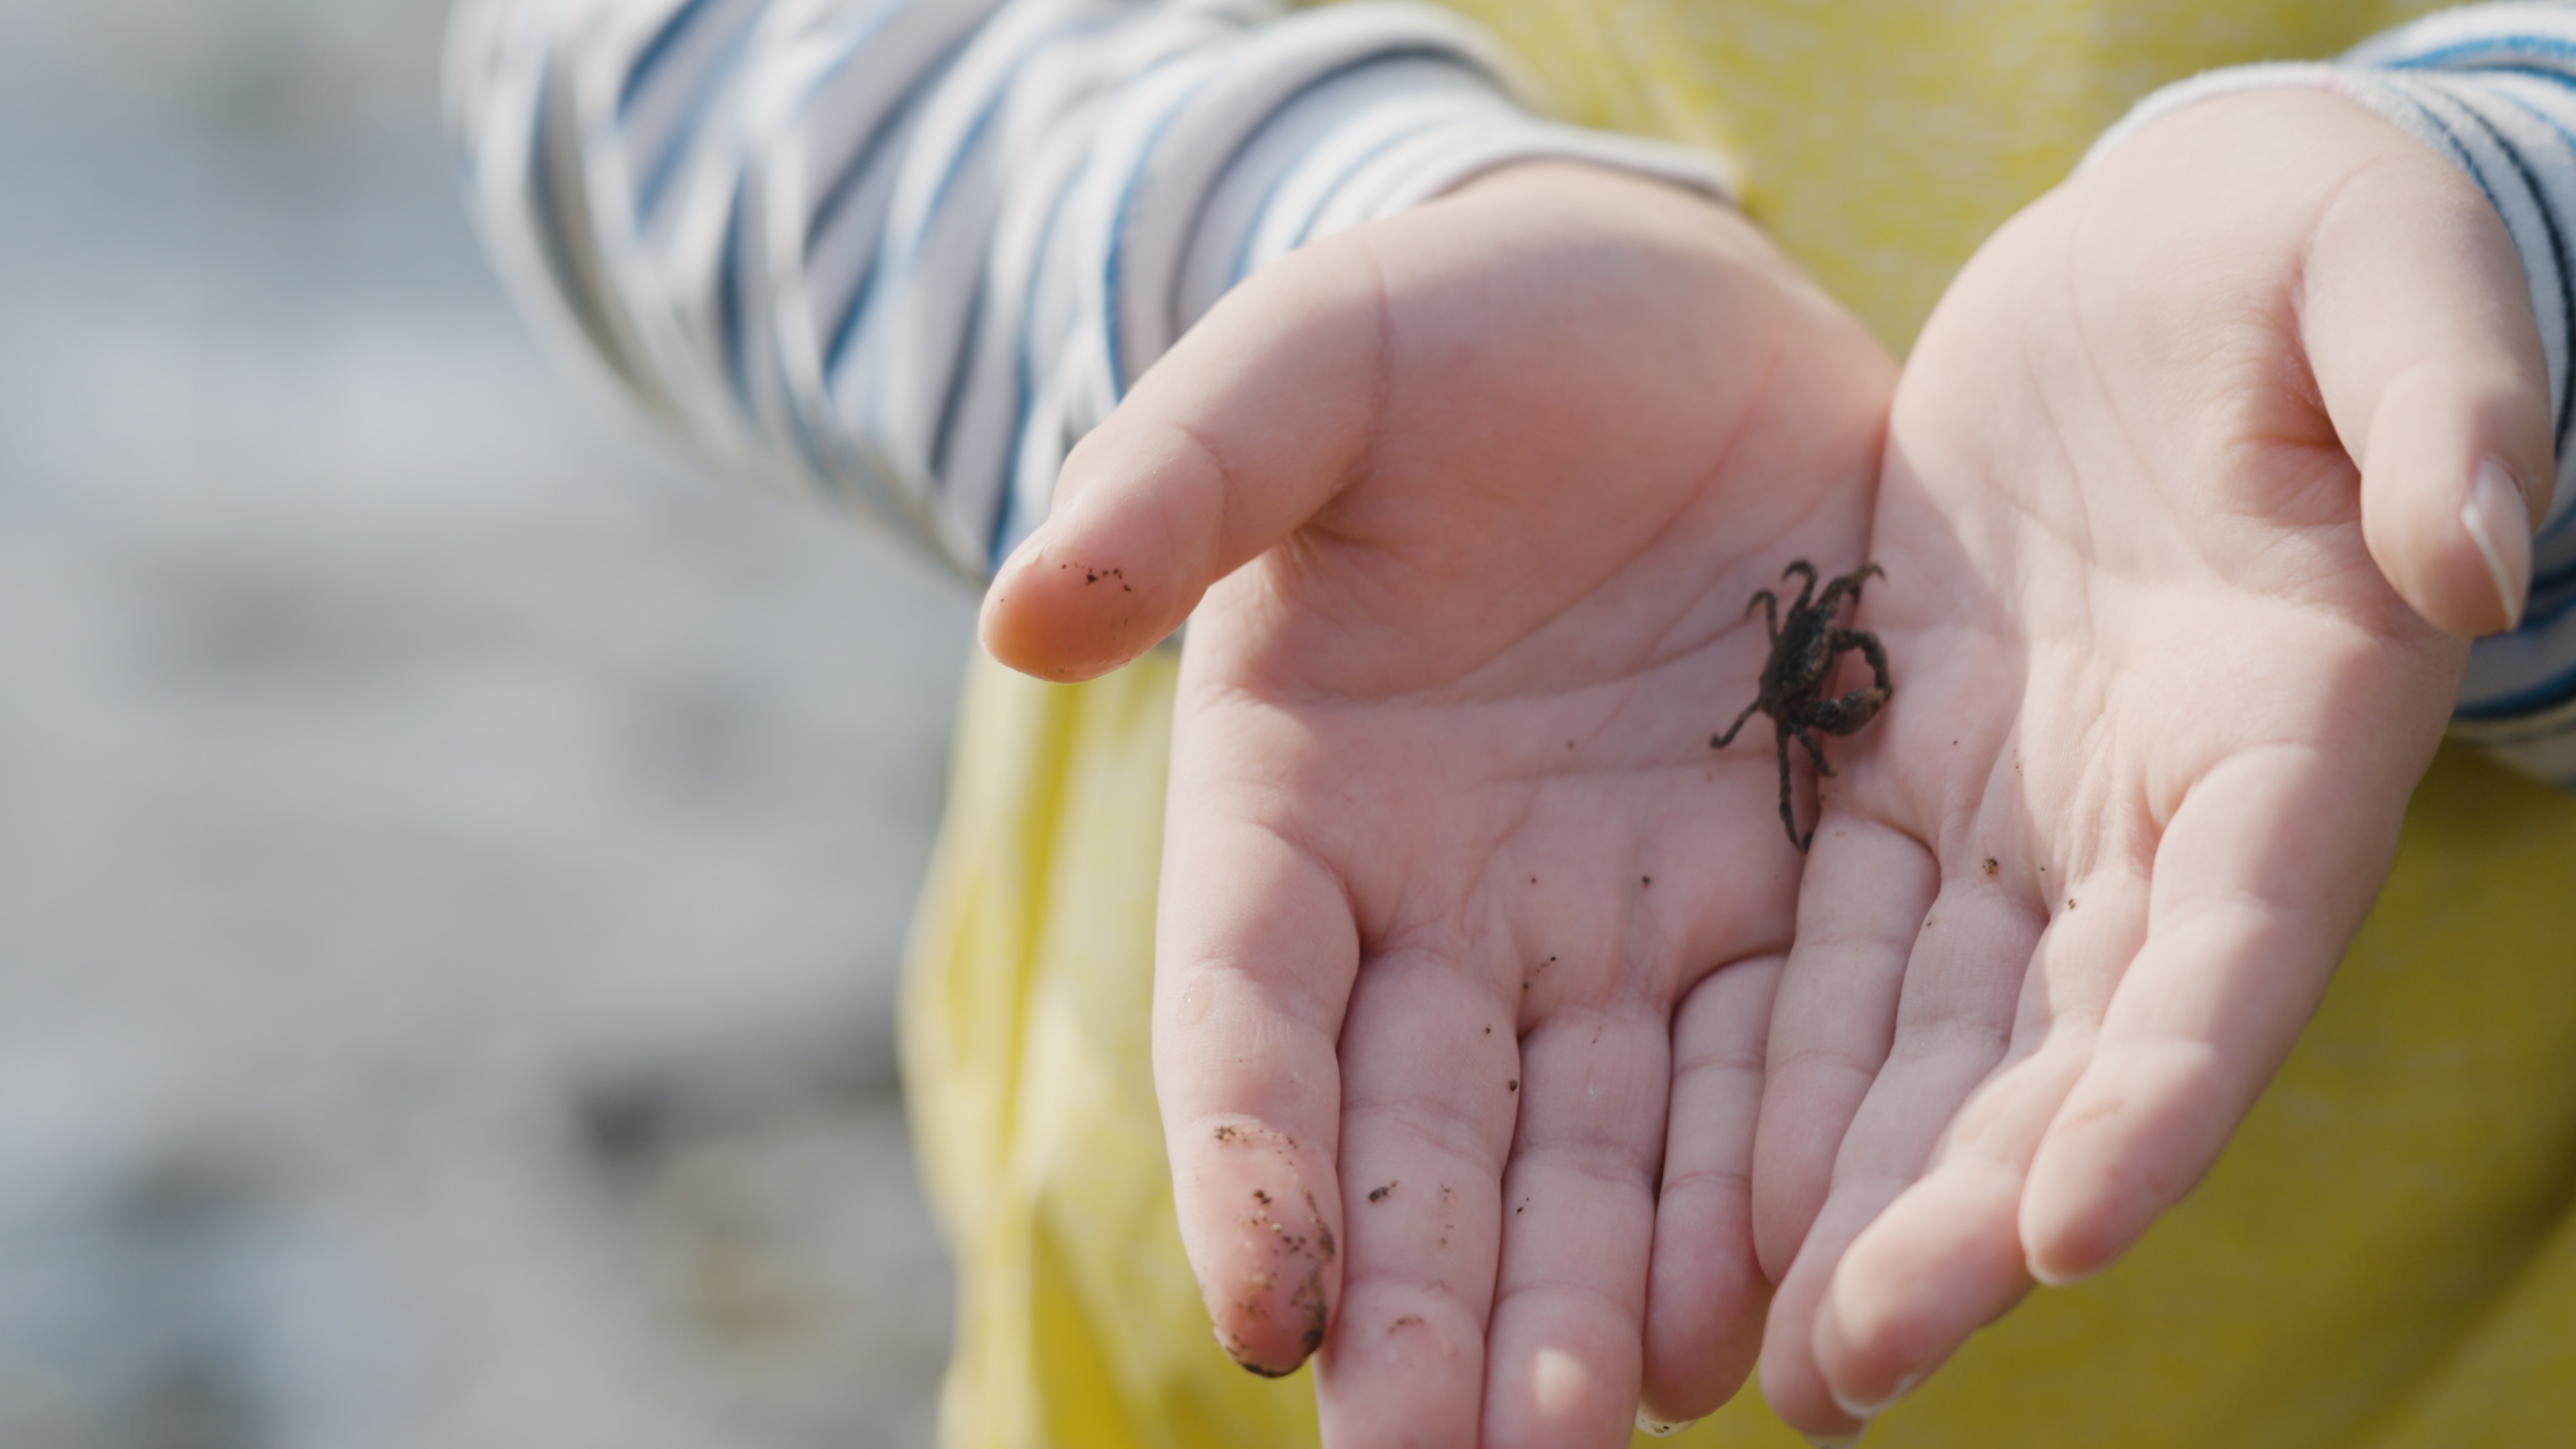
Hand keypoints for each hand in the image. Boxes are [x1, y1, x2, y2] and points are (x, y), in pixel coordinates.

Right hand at [980, 164, 1893, 1443]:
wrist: (1665, 318)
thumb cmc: (1451, 334)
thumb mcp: (1304, 369)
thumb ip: (1173, 480)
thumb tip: (1014, 615)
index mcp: (1292, 808)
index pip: (1249, 1009)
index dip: (1248, 1151)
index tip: (1266, 1303)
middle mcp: (1443, 910)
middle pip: (1420, 1137)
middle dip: (1430, 1305)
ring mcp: (1613, 924)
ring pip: (1593, 1152)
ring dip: (1592, 1303)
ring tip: (1601, 1434)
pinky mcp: (1777, 900)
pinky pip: (1768, 1073)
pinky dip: (1758, 1200)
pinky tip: (1763, 1319)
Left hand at [1746, 91, 2551, 1438]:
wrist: (2160, 267)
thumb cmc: (2307, 254)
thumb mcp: (2386, 274)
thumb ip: (2446, 400)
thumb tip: (2473, 538)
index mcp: (2295, 725)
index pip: (2231, 945)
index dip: (2164, 1092)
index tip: (2073, 1235)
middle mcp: (2154, 815)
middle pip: (2059, 1048)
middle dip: (1963, 1214)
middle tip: (1849, 1372)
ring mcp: (2021, 809)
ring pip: (1930, 1035)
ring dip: (1854, 1194)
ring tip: (1769, 1357)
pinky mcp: (1898, 769)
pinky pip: (1828, 943)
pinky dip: (1777, 1066)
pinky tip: (1706, 1192)